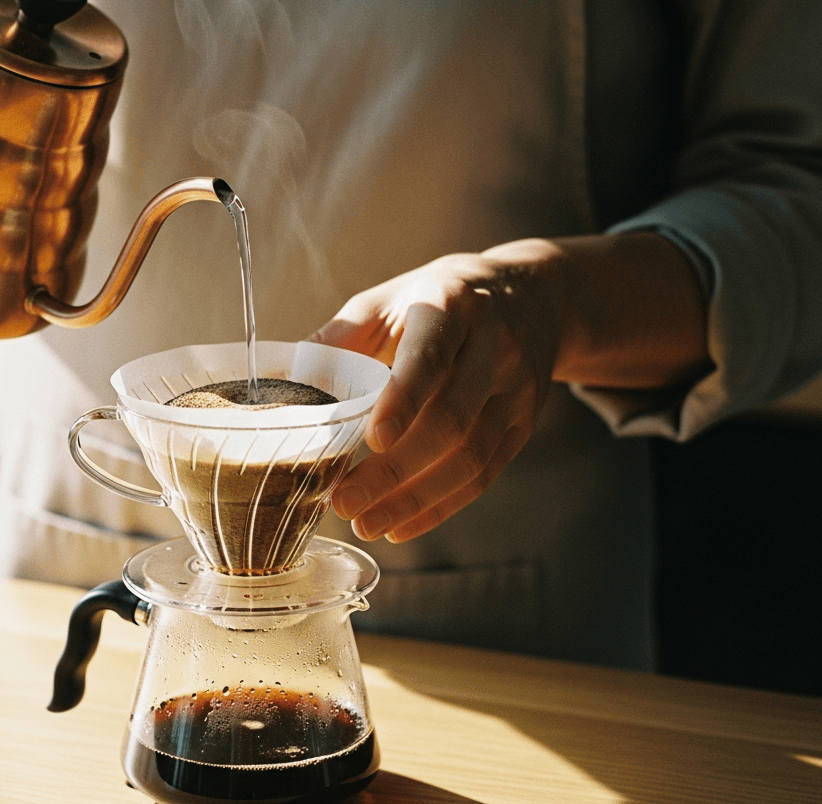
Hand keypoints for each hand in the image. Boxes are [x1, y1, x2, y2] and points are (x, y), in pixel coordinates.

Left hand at [311, 241, 563, 542]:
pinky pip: (484, 475)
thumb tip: (288, 378)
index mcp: (450, 306)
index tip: (371, 439)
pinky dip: (440, 506)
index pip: (431, 356)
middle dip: (395, 469)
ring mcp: (514, 390)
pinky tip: (399, 525)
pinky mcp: (522, 425)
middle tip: (344, 501)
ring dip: (415, 499)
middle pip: (451, 419)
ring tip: (365, 523)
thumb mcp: (392, 298)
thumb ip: (342, 335)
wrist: (532, 297)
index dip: (404, 400)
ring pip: (470, 456)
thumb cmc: (440, 300)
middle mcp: (493, 348)